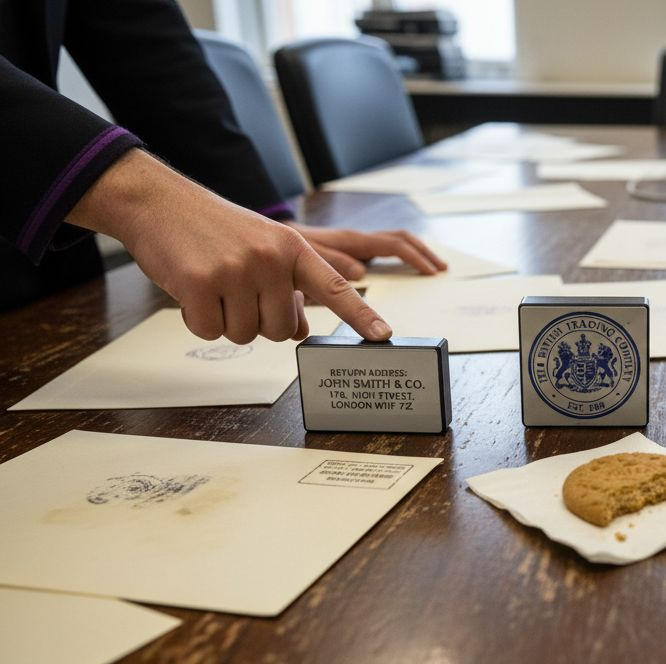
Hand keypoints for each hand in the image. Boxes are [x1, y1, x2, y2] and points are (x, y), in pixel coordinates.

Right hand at [67, 150, 392, 343]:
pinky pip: (210, 331)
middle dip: (257, 321)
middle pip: (279, 330)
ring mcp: (236, 270)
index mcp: (293, 248)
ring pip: (245, 335)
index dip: (360, 315)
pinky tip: (192, 290)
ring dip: (225, 320)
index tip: (383, 336)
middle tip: (236, 290)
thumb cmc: (216, 231)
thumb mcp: (263, 249)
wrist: (159, 202)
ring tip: (214, 283)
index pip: (334, 287)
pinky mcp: (201, 284)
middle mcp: (271, 258)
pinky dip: (198, 320)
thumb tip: (300, 331)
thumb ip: (288, 288)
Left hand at [288, 224, 445, 279]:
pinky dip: (400, 259)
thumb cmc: (283, 250)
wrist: (266, 242)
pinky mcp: (352, 253)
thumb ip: (330, 261)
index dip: (415, 259)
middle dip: (424, 252)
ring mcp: (356, 246)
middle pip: (401, 240)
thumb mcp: (303, 256)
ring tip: (432, 269)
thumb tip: (360, 272)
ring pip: (395, 244)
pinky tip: (406, 275)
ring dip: (416, 254)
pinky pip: (383, 252)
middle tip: (441, 269)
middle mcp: (357, 241)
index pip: (393, 246)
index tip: (431, 273)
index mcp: (351, 241)